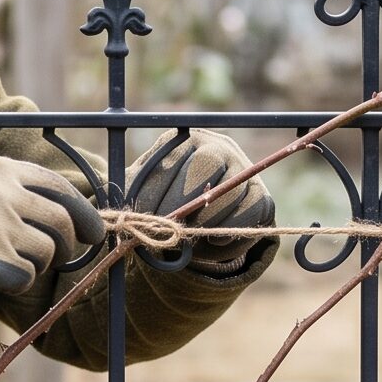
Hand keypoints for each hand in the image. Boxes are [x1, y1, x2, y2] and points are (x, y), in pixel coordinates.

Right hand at [0, 153, 106, 299]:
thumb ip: (8, 190)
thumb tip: (59, 215)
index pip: (58, 187)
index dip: (82, 212)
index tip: (92, 232)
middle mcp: (4, 191)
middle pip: (62, 221)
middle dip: (66, 244)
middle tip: (56, 257)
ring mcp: (1, 224)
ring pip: (48, 252)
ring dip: (35, 265)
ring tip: (4, 264)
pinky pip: (27, 277)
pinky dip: (15, 283)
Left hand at [129, 130, 276, 281]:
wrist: (198, 214)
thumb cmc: (162, 198)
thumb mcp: (144, 191)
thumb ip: (134, 198)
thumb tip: (119, 218)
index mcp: (184, 139)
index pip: (172, 161)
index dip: (155, 192)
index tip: (142, 217)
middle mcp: (219, 146)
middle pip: (204, 172)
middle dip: (180, 206)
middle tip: (165, 229)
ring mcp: (244, 171)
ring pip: (228, 196)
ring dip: (203, 223)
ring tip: (185, 237)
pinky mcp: (262, 197)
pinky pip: (249, 218)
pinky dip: (226, 237)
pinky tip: (208, 242)